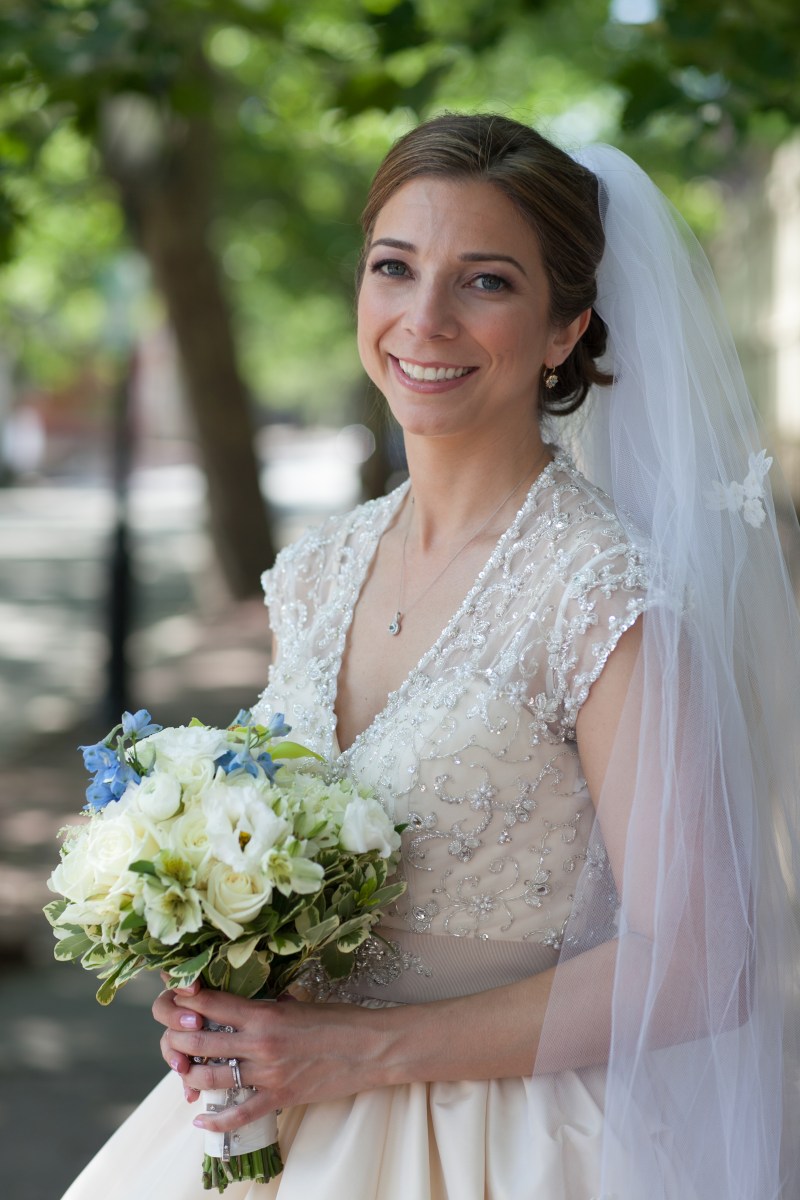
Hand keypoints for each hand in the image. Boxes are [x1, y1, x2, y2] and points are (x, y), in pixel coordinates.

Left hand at [152, 983, 388, 1133]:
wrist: (372, 1047)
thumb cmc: (339, 1019)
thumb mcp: (297, 1002)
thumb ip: (266, 1005)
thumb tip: (241, 1003)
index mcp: (265, 1012)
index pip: (212, 1002)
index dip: (185, 999)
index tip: (173, 995)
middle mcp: (261, 1042)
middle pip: (201, 1040)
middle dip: (177, 1037)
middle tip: (171, 1034)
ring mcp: (268, 1073)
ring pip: (211, 1077)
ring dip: (189, 1073)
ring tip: (181, 1068)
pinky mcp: (280, 1098)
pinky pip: (238, 1115)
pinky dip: (215, 1121)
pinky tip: (199, 1118)